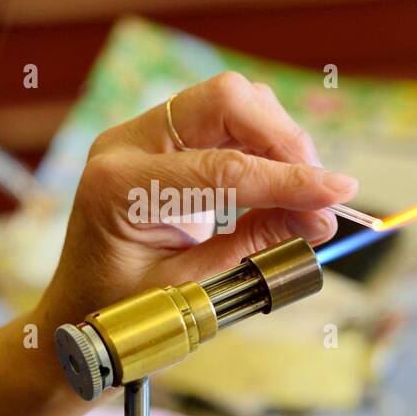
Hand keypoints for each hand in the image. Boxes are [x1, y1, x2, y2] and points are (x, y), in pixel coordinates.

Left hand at [35, 71, 356, 325]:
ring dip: (276, 138)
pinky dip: (262, 144)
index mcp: (120, 188)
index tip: (338, 192)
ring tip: (300, 191)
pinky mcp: (160, 139)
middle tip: (319, 190)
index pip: (223, 169)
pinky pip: (223, 118)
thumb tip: (321, 217)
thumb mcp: (192, 289)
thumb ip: (254, 246)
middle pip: (225, 100)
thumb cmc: (122, 313)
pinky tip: (278, 182)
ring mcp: (141, 135)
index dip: (288, 179)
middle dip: (283, 139)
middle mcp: (126, 146)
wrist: (78, 314)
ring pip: (229, 101)